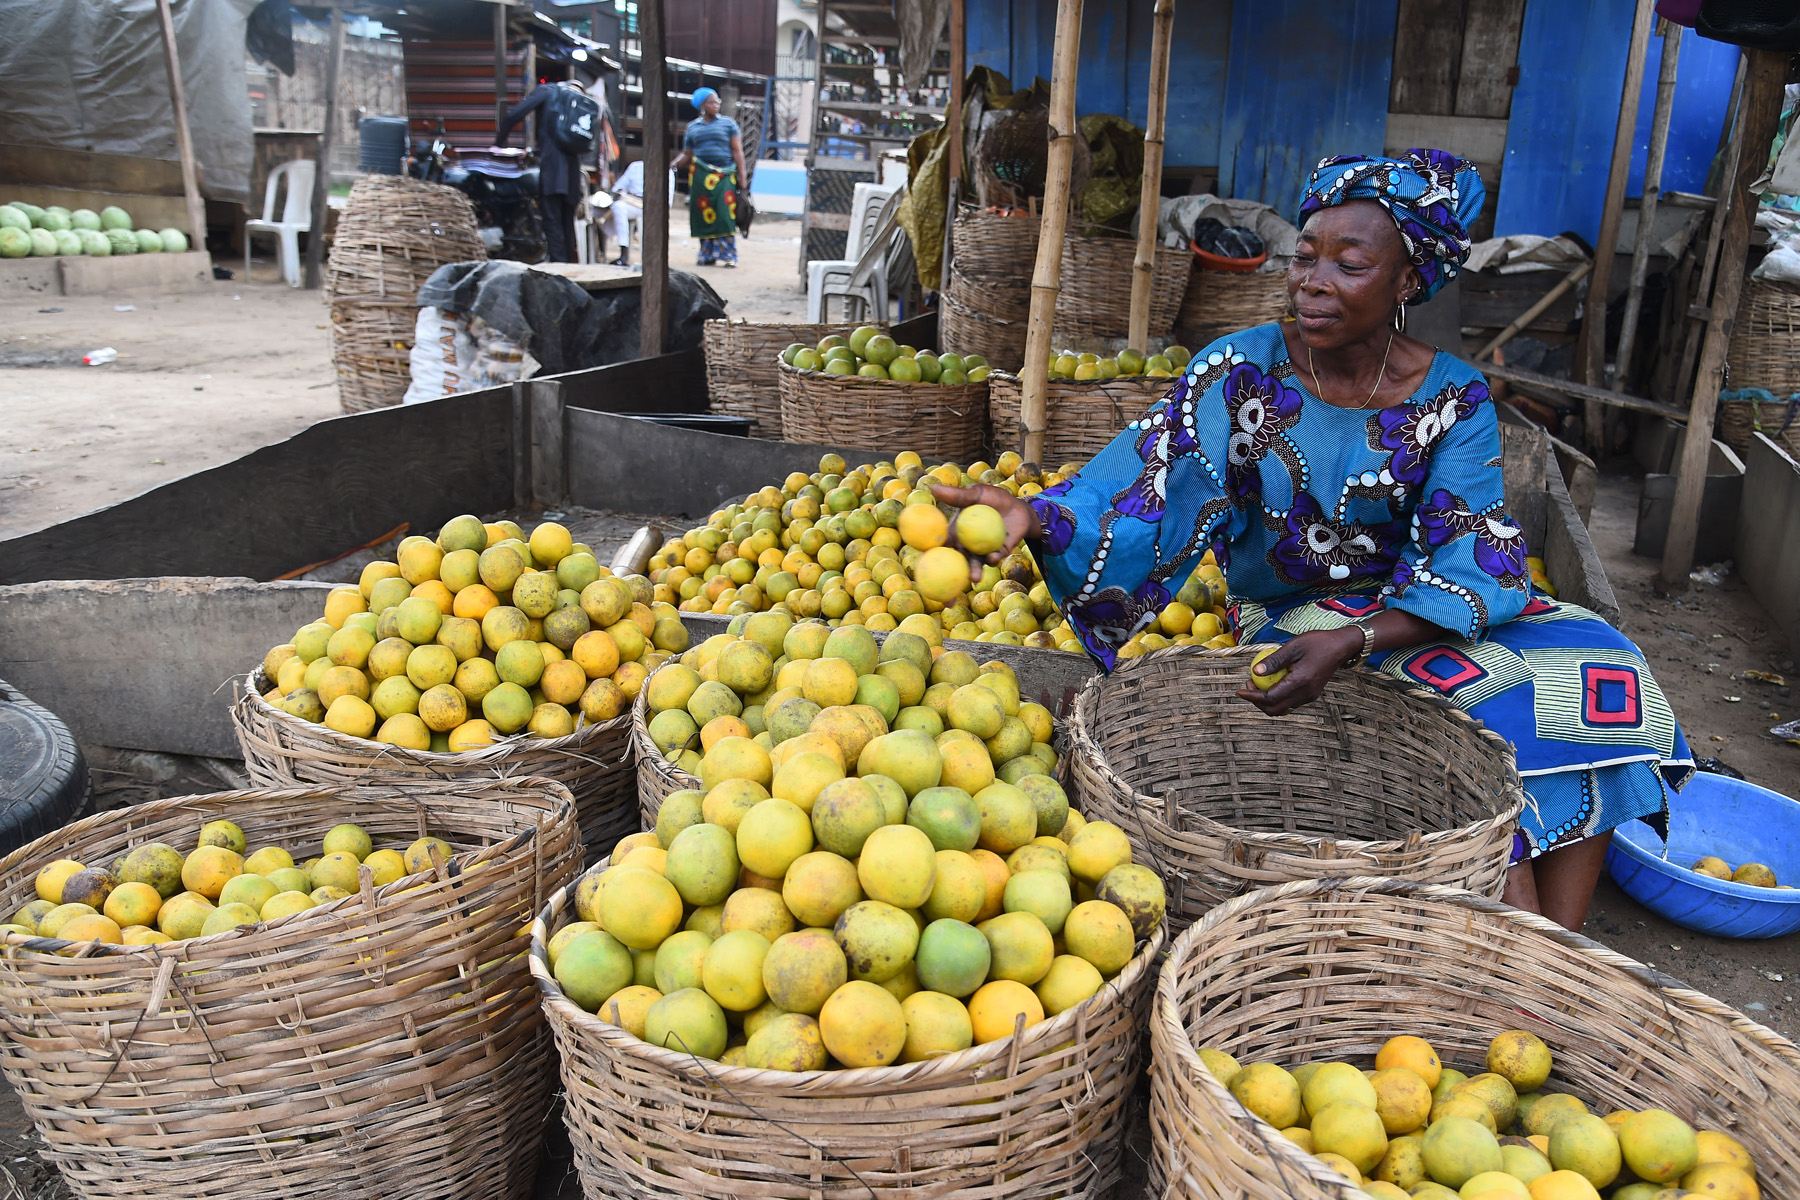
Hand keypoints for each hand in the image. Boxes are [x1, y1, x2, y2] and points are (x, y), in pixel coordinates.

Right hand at [929, 484, 1042, 586]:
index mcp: (955, 532)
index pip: (939, 546)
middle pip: (954, 562)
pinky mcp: (998, 554)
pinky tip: (992, 557)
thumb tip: (934, 488)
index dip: (929, 555)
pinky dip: (992, 559)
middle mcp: (966, 546)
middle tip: (946, 585)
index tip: (923, 564)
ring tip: (973, 578)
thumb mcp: (976, 494)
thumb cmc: (992, 498)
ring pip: (974, 565)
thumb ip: (958, 496)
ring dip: (973, 572)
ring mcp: (981, 552)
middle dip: (948, 577)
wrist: (1018, 506)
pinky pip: (993, 559)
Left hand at [1234, 627, 1361, 716]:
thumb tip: (1255, 671)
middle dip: (1257, 702)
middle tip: (1247, 685)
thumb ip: (1274, 661)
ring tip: (1257, 683)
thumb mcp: (1293, 646)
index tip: (1239, 691)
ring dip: (1266, 701)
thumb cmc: (1318, 643)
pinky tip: (1271, 683)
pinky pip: (1289, 702)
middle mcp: (1305, 694)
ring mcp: (1309, 696)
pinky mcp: (1311, 694)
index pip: (1270, 698)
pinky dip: (1276, 698)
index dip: (1252, 697)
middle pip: (1274, 709)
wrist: (1341, 647)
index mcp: (1300, 682)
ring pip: (1282, 708)